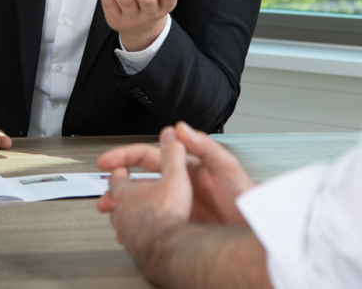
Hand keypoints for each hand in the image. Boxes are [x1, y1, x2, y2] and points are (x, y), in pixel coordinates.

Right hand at [97, 122, 254, 225]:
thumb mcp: (227, 167)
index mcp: (188, 167)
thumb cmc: (247, 198)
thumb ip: (204, 147)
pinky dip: (140, 227)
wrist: (258, 229)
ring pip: (145, 204)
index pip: (152, 156)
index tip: (109, 160)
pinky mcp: (184, 224)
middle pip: (142, 182)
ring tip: (111, 214)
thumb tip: (181, 129)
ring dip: (126, 207)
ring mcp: (181, 205)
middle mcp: (182, 185)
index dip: (128, 156)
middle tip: (103, 193)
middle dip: (119, 186)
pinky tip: (131, 233)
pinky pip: (156, 223)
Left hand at [98, 128, 192, 257]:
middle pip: (114, 198)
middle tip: (121, 190)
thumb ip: (173, 155)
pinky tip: (142, 236)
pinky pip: (129, 237)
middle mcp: (121, 211)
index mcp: (126, 191)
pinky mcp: (133, 247)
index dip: (120, 167)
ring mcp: (125, 230)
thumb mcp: (175, 177)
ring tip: (133, 213)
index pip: (117, 175)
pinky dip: (134, 233)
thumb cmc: (167, 214)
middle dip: (119, 192)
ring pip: (120, 219)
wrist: (166, 248)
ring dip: (126, 214)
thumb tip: (171, 136)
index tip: (120, 164)